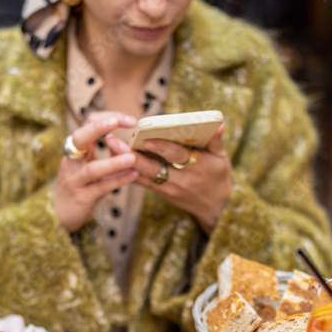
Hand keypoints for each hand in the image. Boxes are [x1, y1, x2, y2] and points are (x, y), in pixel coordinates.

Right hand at [53, 112, 138, 232]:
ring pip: (92, 169)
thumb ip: (102, 149)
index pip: (87, 123)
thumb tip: (129, 135)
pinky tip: (133, 175)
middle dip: (98, 127)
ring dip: (113, 162)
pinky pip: (101, 188)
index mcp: (75, 148)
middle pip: (80, 139)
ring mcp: (75, 180)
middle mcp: (72, 161)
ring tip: (132, 158)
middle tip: (117, 121)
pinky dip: (118, 181)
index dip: (107, 118)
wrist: (57, 211)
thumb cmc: (78, 183)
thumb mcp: (86, 162)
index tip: (131, 120)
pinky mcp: (82, 197)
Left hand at [111, 124, 231, 233]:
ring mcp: (167, 188)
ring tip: (109, 144)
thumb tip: (218, 123)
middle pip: (151, 167)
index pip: (177, 157)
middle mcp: (179, 180)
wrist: (214, 208)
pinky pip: (140, 181)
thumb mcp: (222, 159)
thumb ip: (216, 140)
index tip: (148, 138)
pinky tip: (113, 157)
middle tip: (113, 139)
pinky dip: (127, 169)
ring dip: (123, 161)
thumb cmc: (218, 178)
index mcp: (196, 168)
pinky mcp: (159, 192)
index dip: (162, 148)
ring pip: (141, 175)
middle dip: (131, 154)